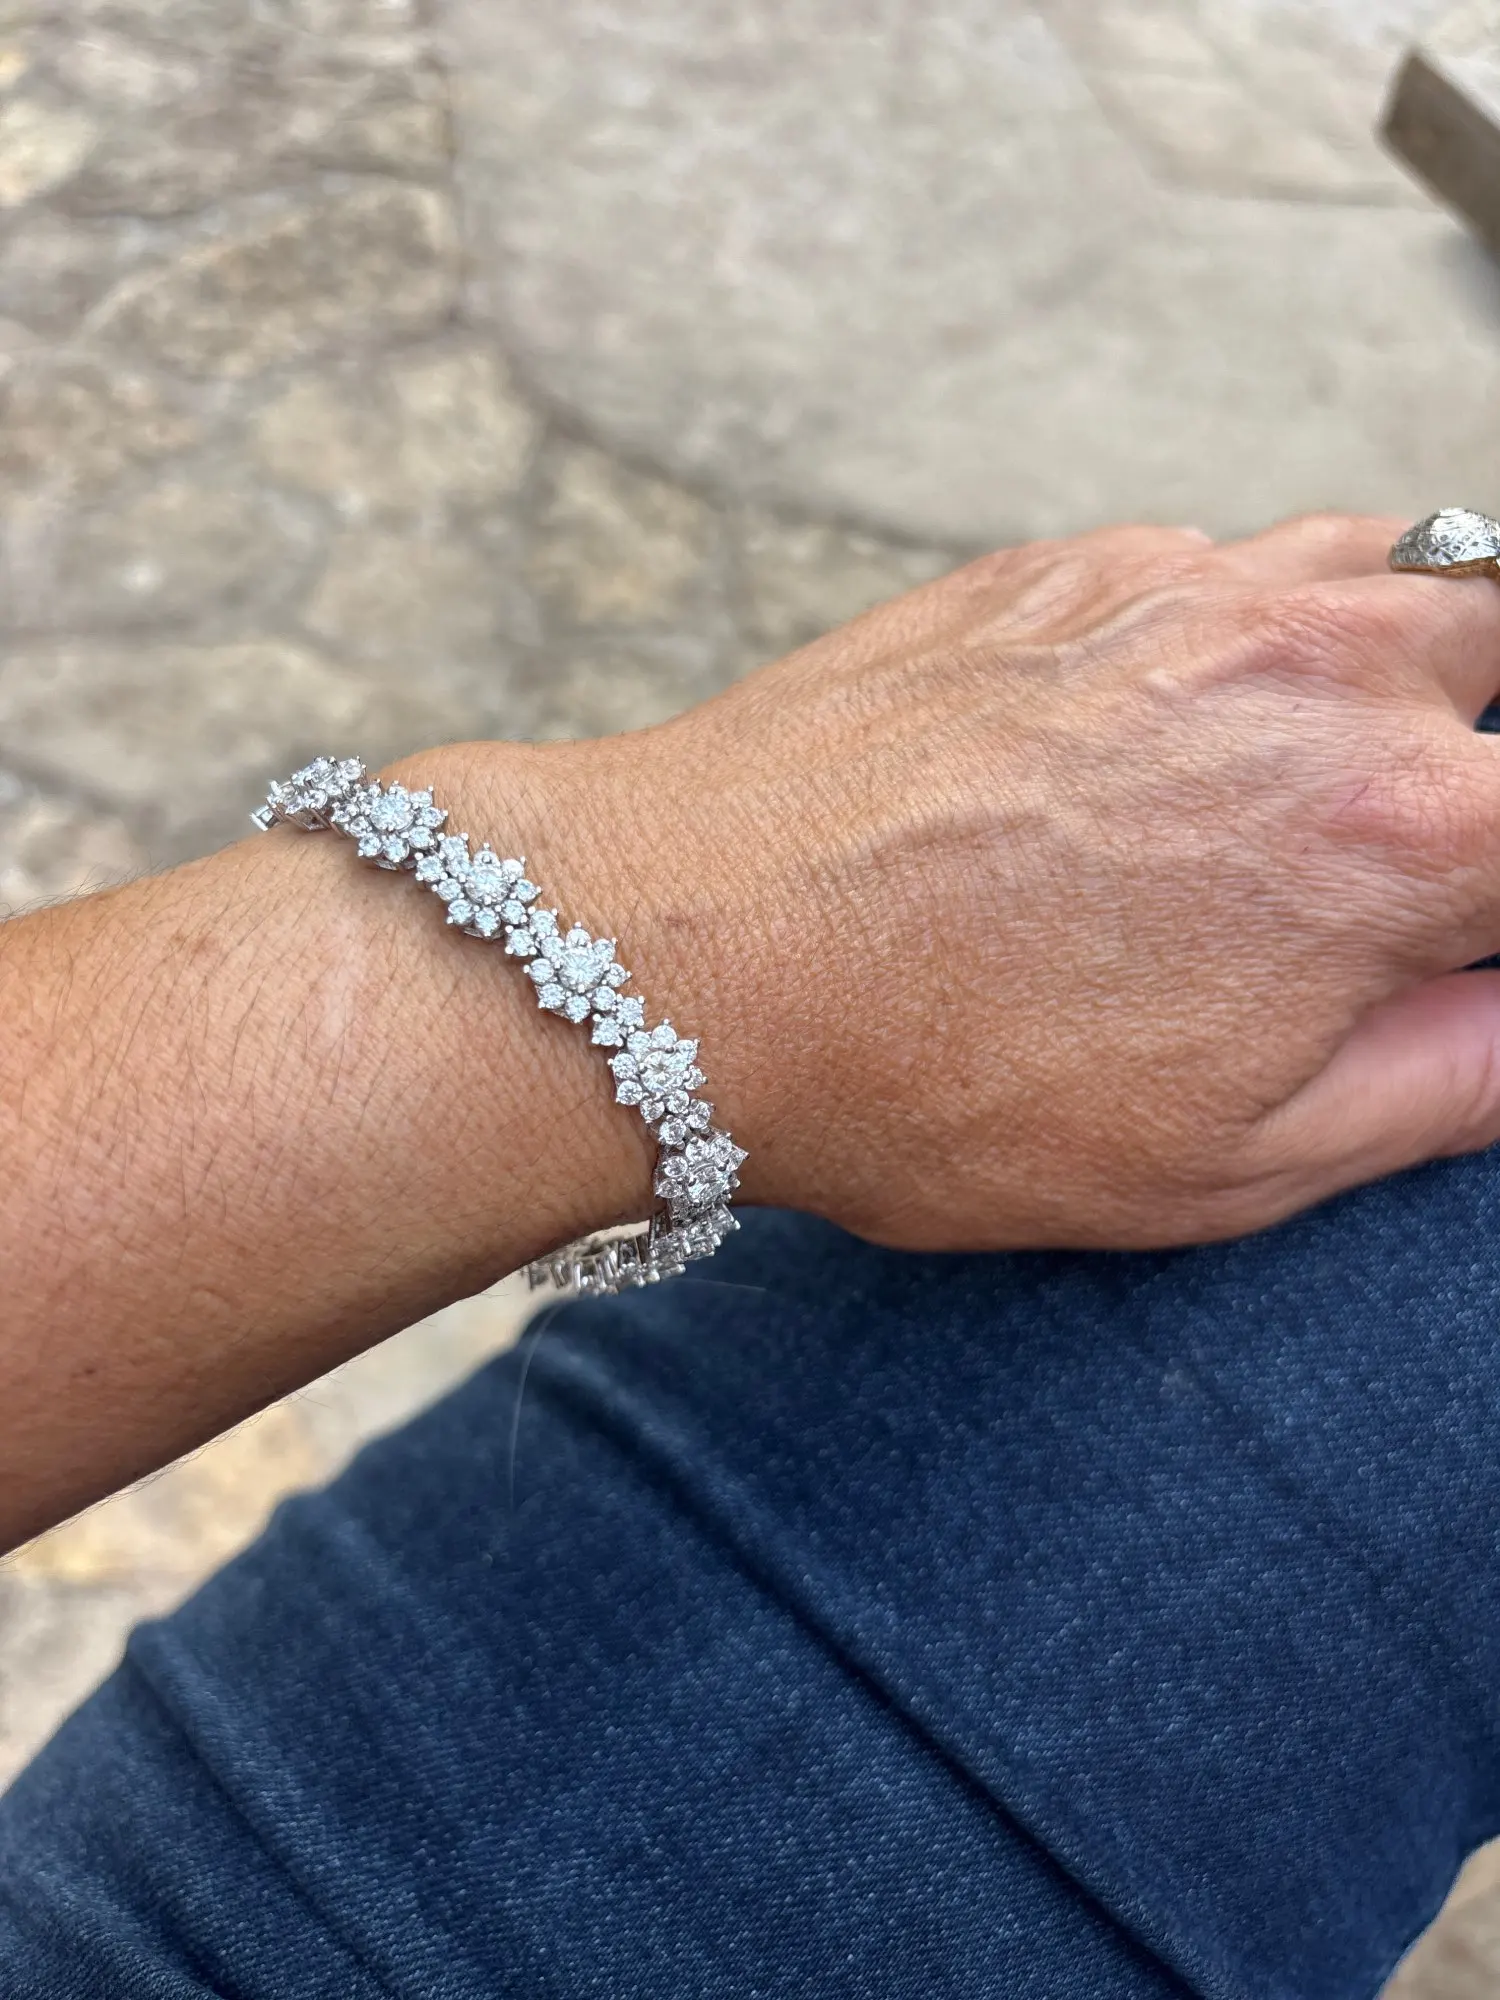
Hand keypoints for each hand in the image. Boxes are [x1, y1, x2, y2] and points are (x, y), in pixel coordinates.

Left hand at [427, 513, 1499, 1250]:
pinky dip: (1264, 624)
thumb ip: (1449, 1078)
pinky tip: (1190, 717)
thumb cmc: (939, 1078)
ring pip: (1403, 569)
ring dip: (1407, 661)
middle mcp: (1318, 671)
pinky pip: (1237, 557)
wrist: (694, 949)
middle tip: (1415, 848)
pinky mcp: (1073, 564)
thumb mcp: (1229, 1160)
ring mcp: (1190, 593)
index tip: (1461, 928)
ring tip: (1333, 769)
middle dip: (1485, 756)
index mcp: (1397, 834)